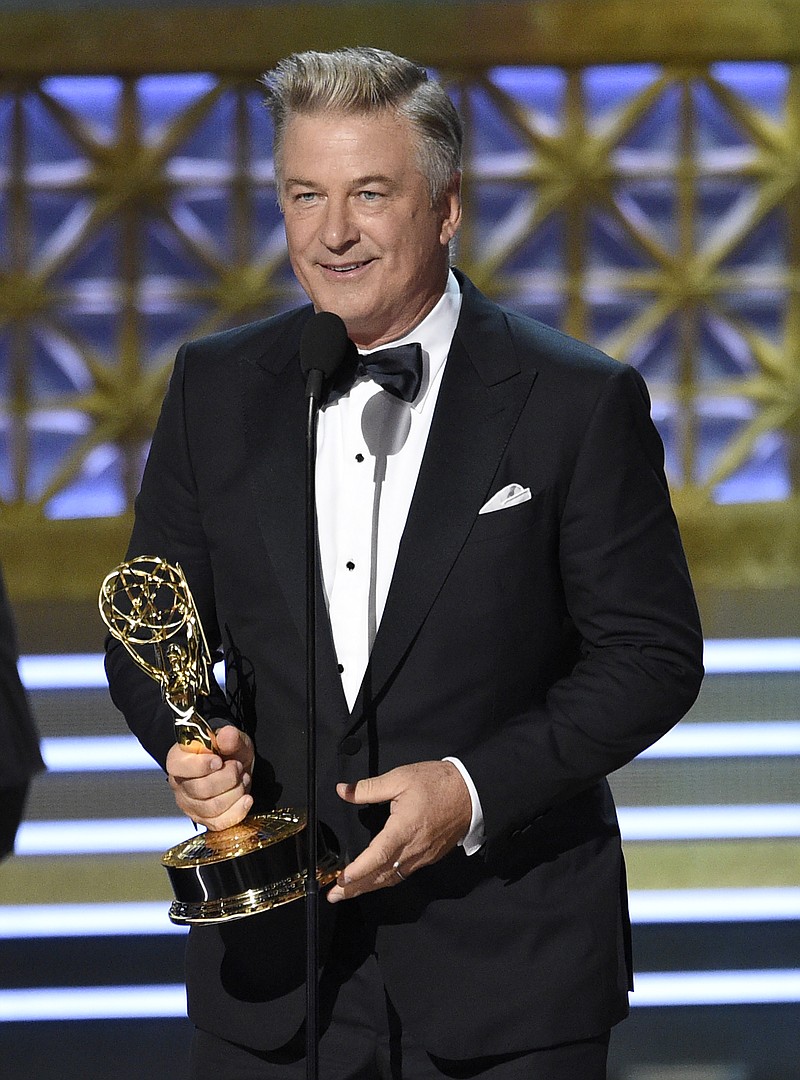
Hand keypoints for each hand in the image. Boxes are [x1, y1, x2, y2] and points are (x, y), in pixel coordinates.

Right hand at [166, 724, 254, 830]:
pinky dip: (237, 811)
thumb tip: (227, 735)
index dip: (202, 766)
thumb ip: (229, 736)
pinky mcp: (204, 820)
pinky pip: (219, 823)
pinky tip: (246, 798)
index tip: (219, 761)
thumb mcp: (231, 738)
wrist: (235, 766)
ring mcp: (190, 805)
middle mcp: (179, 785)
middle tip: (237, 767)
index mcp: (178, 760)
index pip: (181, 767)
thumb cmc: (226, 751)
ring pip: (212, 807)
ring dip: (235, 792)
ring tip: (242, 779)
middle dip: (227, 778)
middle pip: (200, 789)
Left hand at [326, 760, 471, 902]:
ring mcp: (422, 856)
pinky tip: (376, 880)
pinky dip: (385, 880)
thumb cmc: (438, 783)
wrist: (472, 792)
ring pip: (392, 878)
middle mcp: (413, 849)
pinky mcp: (429, 857)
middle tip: (333, 895)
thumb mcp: (401, 778)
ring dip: (368, 887)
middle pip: (381, 875)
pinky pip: (403, 874)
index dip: (359, 870)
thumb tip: (343, 790)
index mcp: (404, 829)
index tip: (342, 878)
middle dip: (355, 888)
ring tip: (347, 892)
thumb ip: (369, 788)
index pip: (378, 856)